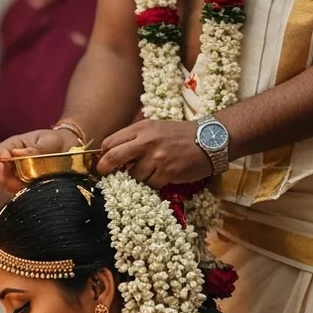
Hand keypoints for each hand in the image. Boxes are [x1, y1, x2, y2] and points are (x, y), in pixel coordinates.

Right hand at [0, 128, 82, 192]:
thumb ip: (34, 149)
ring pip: (10, 186)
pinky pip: (23, 194)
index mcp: (13, 146)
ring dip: (16, 187)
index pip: (0, 152)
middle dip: (6, 177)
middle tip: (12, 179)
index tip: (5, 161)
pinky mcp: (27, 188)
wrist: (69, 150)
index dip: (1, 158)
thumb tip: (17, 154)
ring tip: (26, 184)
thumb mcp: (47, 141)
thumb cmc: (55, 141)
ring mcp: (19, 177)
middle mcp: (13, 163)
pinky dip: (27, 193)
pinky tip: (36, 190)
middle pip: (2, 173)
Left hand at [97, 119, 211, 187]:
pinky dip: (155, 183)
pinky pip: (151, 184)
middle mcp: (147, 141)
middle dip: (104, 167)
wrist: (210, 139)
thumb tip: (112, 153)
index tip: (102, 161)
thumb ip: (135, 138)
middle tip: (103, 174)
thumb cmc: (180, 135)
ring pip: (134, 175)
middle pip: (114, 156)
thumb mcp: (155, 128)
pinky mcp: (167, 172)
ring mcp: (157, 157)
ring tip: (152, 171)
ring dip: (139, 178)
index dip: (103, 153)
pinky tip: (165, 175)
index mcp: (141, 128)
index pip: (111, 142)